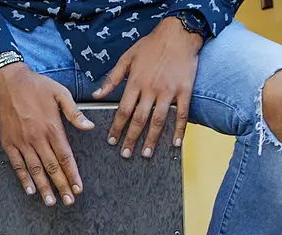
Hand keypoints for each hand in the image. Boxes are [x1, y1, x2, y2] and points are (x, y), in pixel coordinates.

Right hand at [0, 63, 93, 205]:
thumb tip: (90, 126)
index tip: (79, 188)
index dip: (73, 175)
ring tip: (51, 201)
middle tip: (69, 201)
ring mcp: (22, 142)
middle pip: (52, 168)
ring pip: (35, 170)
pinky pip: (17, 165)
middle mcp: (38, 138)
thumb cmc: (36, 85)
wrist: (7, 80)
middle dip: (62, 186)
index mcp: (53, 128)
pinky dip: (23, 179)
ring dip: (44, 187)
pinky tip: (29, 190)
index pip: (65, 158)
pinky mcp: (9, 142)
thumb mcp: (61, 94)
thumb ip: (75, 113)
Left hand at [92, 16, 202, 157]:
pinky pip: (182, 114)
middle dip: (131, 138)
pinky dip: (179, 130)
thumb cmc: (151, 45)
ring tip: (146, 153)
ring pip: (159, 121)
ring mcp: (169, 91)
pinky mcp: (185, 91)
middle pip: (139, 119)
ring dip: (152, 139)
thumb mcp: (127, 57)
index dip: (117, 127)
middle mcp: (151, 89)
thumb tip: (97, 95)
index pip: (123, 110)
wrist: (178, 34)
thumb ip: (112, 78)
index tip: (112, 140)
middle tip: (126, 154)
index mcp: (136, 82)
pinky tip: (175, 144)